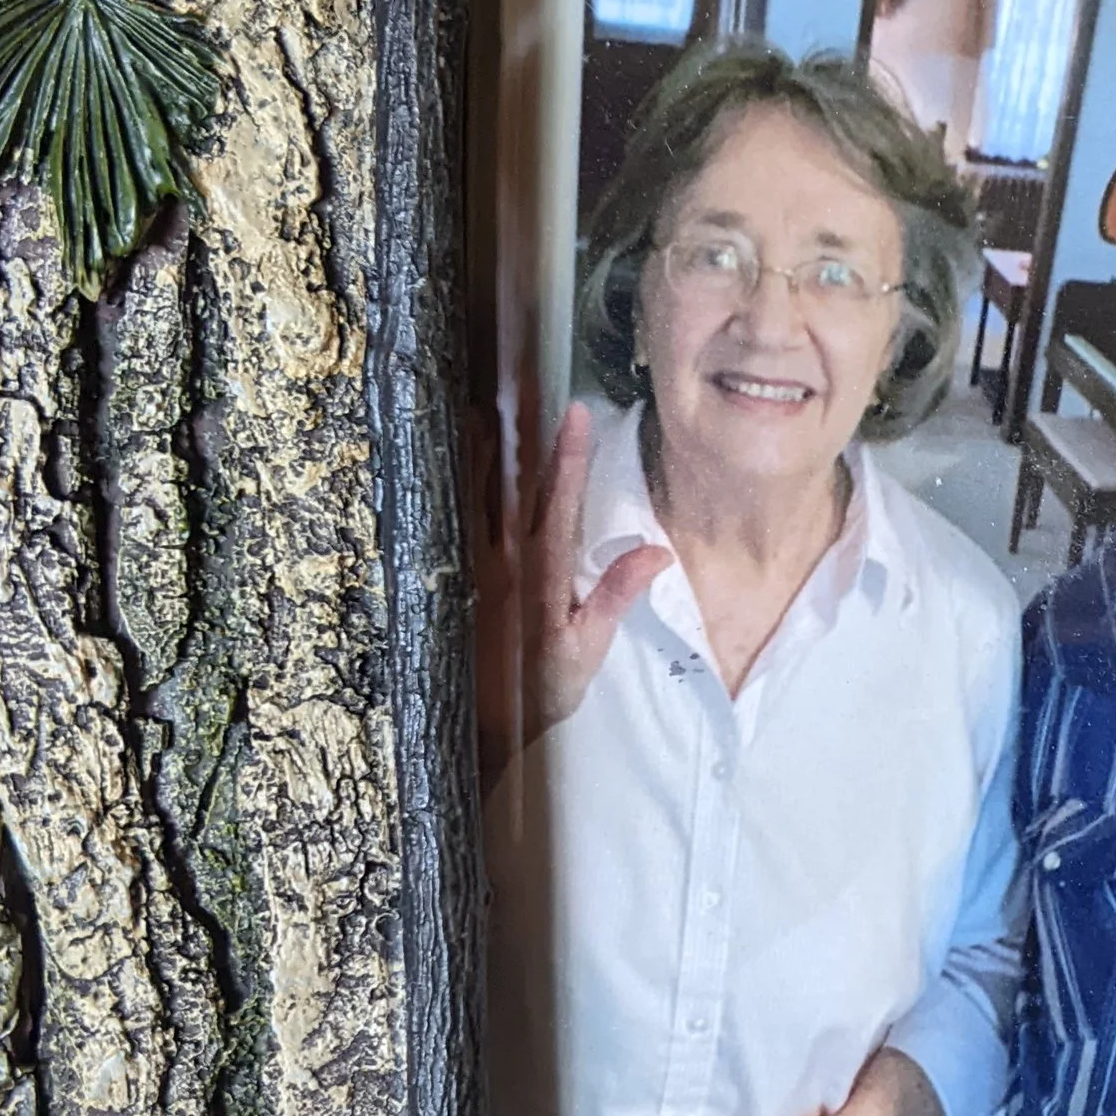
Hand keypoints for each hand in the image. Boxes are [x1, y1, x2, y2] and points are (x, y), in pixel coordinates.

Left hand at [474, 395, 669, 782]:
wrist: (482, 725)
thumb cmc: (541, 690)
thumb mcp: (587, 650)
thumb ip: (615, 596)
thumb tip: (656, 552)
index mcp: (543, 576)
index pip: (559, 503)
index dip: (569, 457)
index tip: (576, 414)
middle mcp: (506, 563)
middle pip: (515, 487)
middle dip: (523, 438)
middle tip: (524, 389)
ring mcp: (477, 568)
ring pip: (479, 498)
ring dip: (484, 454)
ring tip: (484, 410)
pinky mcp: (460, 578)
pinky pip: (459, 520)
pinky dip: (460, 487)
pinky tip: (459, 467)